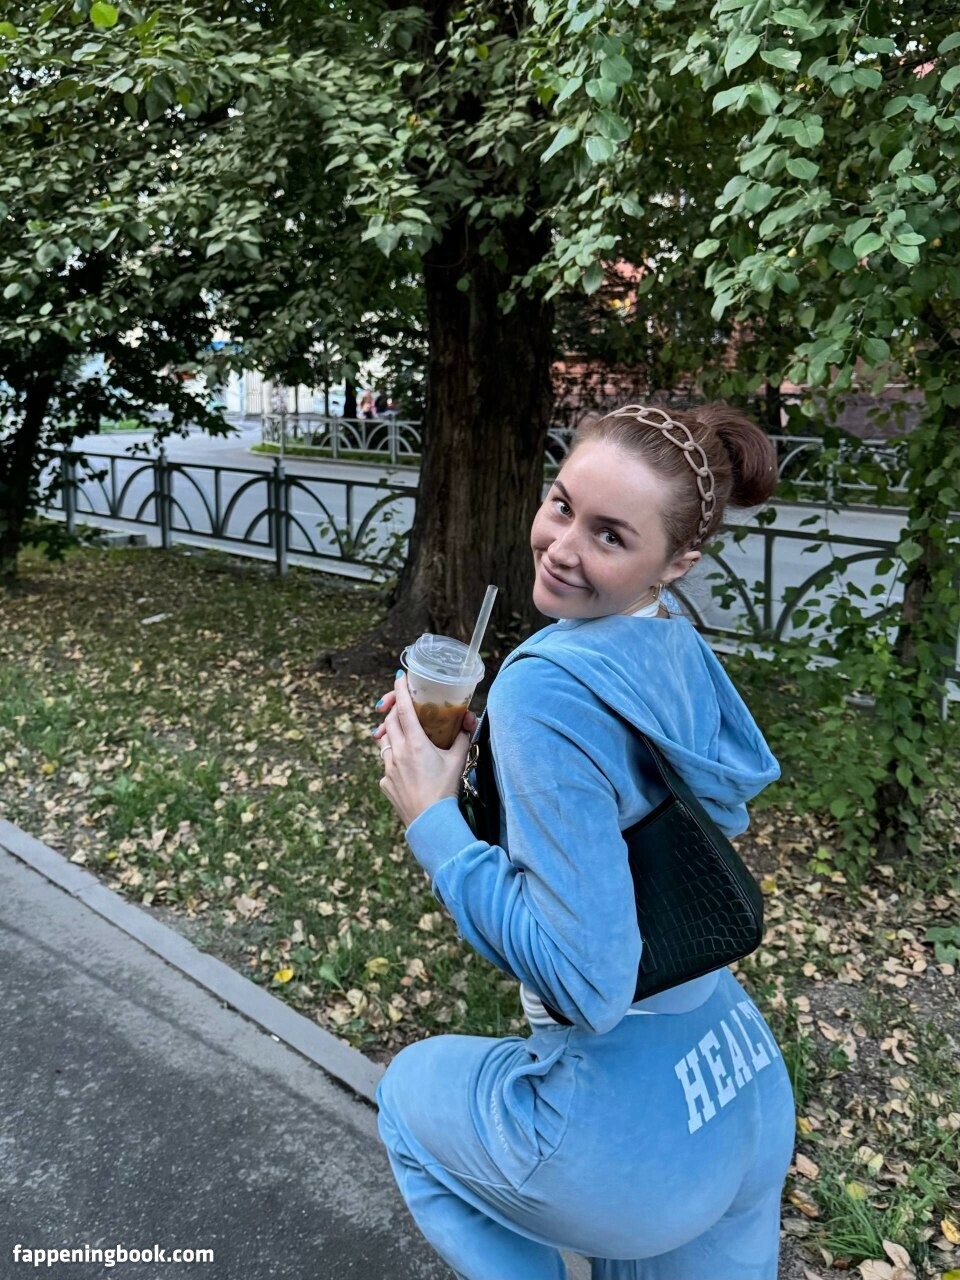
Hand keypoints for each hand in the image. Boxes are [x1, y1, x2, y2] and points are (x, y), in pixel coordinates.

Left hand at [373, 673, 476, 828]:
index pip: (404, 709)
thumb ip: (463, 738)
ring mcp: (388, 768)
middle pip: (391, 721)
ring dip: (391, 732)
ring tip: (402, 732)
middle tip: (404, 704)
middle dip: (396, 708)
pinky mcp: (385, 783)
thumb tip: (468, 723)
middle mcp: (398, 752)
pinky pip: (386, 763)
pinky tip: (406, 766)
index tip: (399, 678)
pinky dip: (394, 757)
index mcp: (415, 744)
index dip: (401, 690)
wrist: (430, 822)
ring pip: (385, 741)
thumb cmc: (445, 791)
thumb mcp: (458, 761)